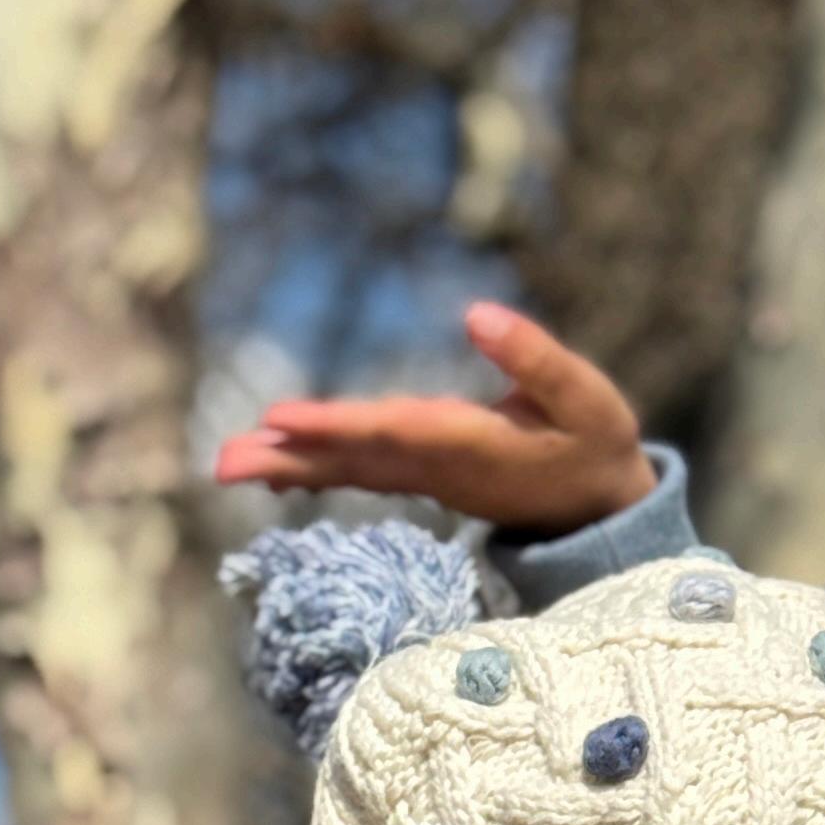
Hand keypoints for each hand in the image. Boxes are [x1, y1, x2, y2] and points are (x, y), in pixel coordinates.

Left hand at [212, 300, 655, 535]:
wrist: (600, 509)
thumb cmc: (594, 443)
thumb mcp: (584, 396)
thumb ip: (534, 359)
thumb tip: (476, 314)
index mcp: (473, 445)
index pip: (393, 431)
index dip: (336, 426)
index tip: (285, 420)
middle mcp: (438, 468)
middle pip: (352, 461)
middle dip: (289, 458)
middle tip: (224, 462)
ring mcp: (427, 479)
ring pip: (347, 472)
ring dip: (287, 468)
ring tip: (226, 465)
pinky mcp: (423, 478)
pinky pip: (357, 475)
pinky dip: (313, 471)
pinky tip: (273, 467)